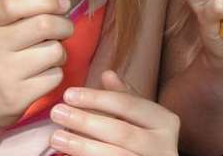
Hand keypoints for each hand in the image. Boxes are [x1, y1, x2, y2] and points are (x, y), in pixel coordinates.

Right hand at [0, 0, 73, 135]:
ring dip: (60, 54)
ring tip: (48, 58)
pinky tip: (43, 76)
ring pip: (54, 51)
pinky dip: (56, 75)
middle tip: (64, 31)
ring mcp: (4, 74)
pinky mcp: (17, 97)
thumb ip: (25, 15)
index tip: (63, 3)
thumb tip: (62, 3)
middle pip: (44, 25)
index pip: (14, 4)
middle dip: (64, 26)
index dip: (45, 0)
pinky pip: (55, 76)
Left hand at [48, 70, 179, 154]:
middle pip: (121, 132)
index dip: (98, 98)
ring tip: (56, 136)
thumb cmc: (145, 139)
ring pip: (116, 155)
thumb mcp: (140, 116)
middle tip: (57, 112)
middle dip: (86, 121)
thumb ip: (124, 97)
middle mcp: (164, 146)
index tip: (69, 94)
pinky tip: (69, 154)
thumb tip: (107, 74)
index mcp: (165, 122)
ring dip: (82, 145)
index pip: (129, 105)